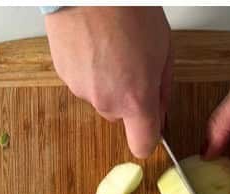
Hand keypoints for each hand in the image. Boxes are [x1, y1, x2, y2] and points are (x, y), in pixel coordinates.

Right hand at [44, 6, 171, 157]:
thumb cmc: (129, 12)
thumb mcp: (165, 49)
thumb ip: (163, 87)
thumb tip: (160, 107)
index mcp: (136, 99)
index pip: (142, 145)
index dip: (148, 138)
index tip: (151, 125)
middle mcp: (106, 102)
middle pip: (119, 116)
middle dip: (127, 98)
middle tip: (134, 65)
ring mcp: (81, 91)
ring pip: (100, 96)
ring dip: (107, 81)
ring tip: (111, 47)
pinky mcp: (64, 77)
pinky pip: (82, 81)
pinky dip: (89, 69)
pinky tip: (94, 44)